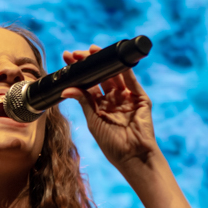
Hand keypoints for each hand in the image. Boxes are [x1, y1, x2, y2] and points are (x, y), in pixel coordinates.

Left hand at [60, 45, 159, 174]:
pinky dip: (124, 69)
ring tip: (92, 51)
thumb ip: (84, 102)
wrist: (133, 156)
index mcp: (99, 107)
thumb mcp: (94, 121)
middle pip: (100, 76)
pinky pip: (132, 81)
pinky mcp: (141, 98)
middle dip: (89, 63)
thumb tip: (66, 88)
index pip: (87, 84)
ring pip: (115, 75)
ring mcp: (127, 98)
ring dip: (105, 62)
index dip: (79, 72)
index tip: (67, 59)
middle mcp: (112, 100)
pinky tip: (114, 59)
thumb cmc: (112, 145)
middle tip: (77, 53)